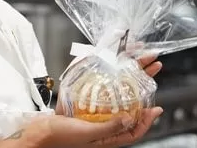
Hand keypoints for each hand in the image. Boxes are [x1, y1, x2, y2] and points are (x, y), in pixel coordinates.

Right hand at [43, 54, 162, 146]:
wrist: (38, 132)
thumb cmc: (60, 138)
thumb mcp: (88, 134)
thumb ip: (109, 127)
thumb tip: (130, 117)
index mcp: (107, 135)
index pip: (134, 129)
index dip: (148, 119)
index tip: (157, 107)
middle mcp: (103, 122)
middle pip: (128, 102)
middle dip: (142, 83)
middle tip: (153, 66)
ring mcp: (93, 111)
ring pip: (115, 91)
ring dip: (127, 74)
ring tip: (136, 59)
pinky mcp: (81, 101)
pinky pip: (96, 87)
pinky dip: (103, 74)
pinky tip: (110, 64)